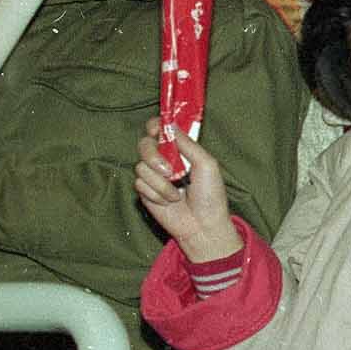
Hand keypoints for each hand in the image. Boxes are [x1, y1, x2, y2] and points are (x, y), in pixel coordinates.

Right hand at [134, 118, 241, 262]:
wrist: (202, 224)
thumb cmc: (210, 194)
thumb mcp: (206, 164)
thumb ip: (188, 145)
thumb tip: (170, 126)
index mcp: (181, 150)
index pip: (160, 129)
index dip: (155, 126)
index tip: (156, 129)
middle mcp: (165, 159)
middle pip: (144, 144)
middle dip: (153, 156)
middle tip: (169, 170)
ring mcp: (153, 175)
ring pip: (141, 166)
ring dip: (161, 182)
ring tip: (177, 193)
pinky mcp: (144, 191)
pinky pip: (140, 183)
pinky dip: (156, 193)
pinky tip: (169, 201)